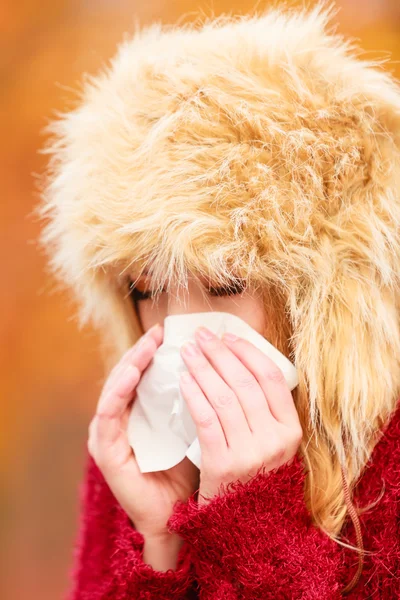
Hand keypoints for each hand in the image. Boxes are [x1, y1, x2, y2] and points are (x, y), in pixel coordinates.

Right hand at [88, 323, 199, 538]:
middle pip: (127, 376)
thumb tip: (222, 366)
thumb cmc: (188, 471)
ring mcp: (108, 434)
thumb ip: (198, 401)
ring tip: (148, 345)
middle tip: (159, 332)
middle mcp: (119, 420)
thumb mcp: (194, 428)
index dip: (153, 352)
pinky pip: (108, 414)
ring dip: (130, 363)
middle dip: (143, 351)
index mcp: (138, 414)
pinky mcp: (105, 450)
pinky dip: (119, 390)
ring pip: (115, 388)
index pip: (142, 375)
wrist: (176, 517)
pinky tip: (133, 374)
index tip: (170, 332)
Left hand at [179, 327, 302, 505]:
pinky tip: (183, 379)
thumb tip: (239, 359)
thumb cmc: (253, 475)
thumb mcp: (271, 444)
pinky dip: (194, 395)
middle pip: (245, 383)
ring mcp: (250, 454)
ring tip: (188, 352)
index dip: (248, 352)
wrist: (243, 526)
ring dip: (203, 368)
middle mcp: (275, 440)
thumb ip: (264, 410)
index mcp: (291, 430)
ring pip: (223, 397)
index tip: (228, 335)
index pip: (272, 378)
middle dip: (220, 354)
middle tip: (201, 336)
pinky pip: (206, 419)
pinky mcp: (223, 465)